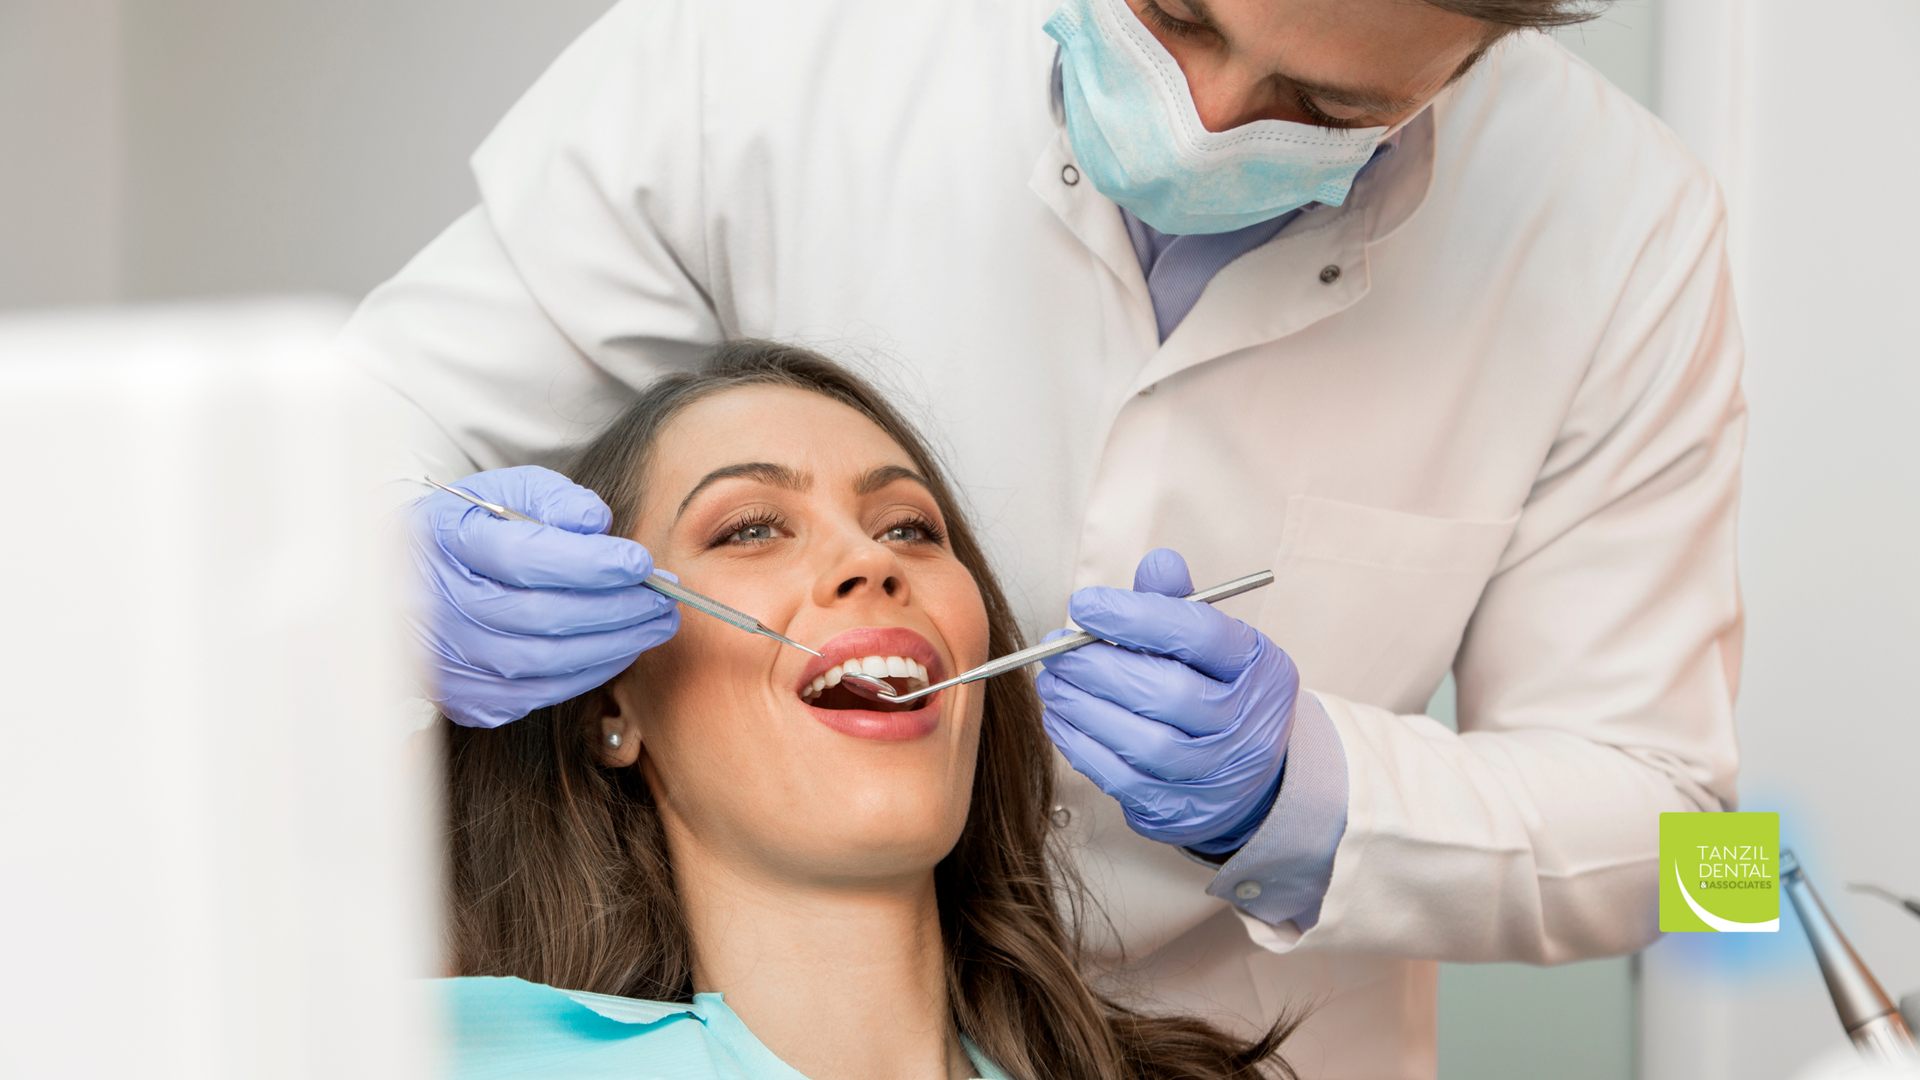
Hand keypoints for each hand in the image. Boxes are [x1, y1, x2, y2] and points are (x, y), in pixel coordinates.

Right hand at [405, 466, 679, 727]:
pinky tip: (621, 649)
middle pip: (540, 616)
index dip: (589, 564)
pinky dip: (588, 672)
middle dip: (615, 608)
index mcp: (447, 542)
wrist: (414, 578)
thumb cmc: (473, 528)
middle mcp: (439, 605)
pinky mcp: (466, 696)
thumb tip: (598, 524)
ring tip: (655, 624)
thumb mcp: (507, 492)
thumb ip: (554, 499)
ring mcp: (448, 658)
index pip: (524, 558)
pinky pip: (539, 693)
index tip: (641, 562)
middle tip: (664, 598)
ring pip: (544, 661)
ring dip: (613, 645)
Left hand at [1037, 549, 1297, 850]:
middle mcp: (1244, 722)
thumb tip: (1158, 563)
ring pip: (1144, 742)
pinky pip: (1123, 780)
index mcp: (1256, 666)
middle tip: (1054, 649)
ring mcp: (1215, 772)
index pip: (1197, 634)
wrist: (1248, 775)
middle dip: (1098, 667)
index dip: (1135, 617)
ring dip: (1083, 708)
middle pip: (1168, 692)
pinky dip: (1082, 747)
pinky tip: (1060, 719)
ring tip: (1051, 682)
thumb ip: (1177, 604)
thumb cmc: (1218, 691)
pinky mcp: (1181, 808)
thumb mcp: (1213, 642)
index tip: (1084, 605)